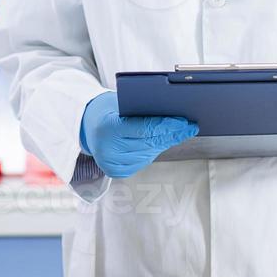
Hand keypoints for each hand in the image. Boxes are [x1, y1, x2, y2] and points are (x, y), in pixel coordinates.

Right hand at [80, 90, 197, 177]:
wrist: (86, 126)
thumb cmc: (108, 110)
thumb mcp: (120, 104)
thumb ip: (141, 110)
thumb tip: (173, 116)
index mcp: (107, 127)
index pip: (144, 128)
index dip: (167, 126)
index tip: (184, 122)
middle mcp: (108, 149)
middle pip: (149, 142)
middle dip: (172, 134)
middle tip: (190, 127)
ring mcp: (111, 163)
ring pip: (149, 153)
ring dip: (166, 143)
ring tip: (181, 133)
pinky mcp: (115, 171)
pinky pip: (143, 161)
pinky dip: (154, 151)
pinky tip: (163, 142)